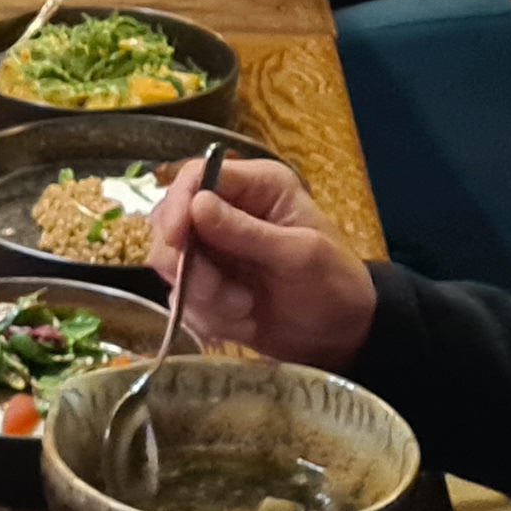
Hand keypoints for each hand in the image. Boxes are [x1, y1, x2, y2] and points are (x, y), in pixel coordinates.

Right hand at [146, 156, 376, 369]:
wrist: (341, 335)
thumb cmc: (334, 283)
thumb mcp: (299, 255)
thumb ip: (247, 232)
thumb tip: (195, 204)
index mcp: (256, 188)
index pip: (196, 176)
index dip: (178, 204)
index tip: (177, 239)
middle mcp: (227, 213)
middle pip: (170, 222)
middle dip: (191, 265)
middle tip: (223, 292)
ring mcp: (213, 251)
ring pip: (171, 265)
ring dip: (203, 296)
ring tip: (245, 309)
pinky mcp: (206, 286)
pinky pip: (181, 299)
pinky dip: (207, 317)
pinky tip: (242, 323)